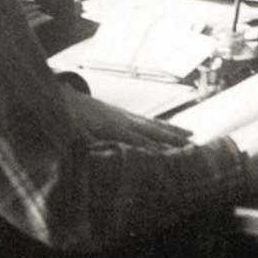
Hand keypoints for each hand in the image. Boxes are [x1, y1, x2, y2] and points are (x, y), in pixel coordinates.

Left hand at [63, 87, 191, 147]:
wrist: (64, 97)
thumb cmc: (68, 118)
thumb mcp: (74, 133)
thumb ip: (87, 142)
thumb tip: (99, 153)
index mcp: (113, 127)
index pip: (138, 142)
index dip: (154, 151)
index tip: (171, 160)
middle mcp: (125, 120)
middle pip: (153, 131)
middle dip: (173, 139)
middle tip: (193, 147)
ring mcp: (127, 115)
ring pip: (155, 124)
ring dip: (174, 130)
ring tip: (193, 136)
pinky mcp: (125, 114)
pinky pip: (150, 120)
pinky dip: (164, 125)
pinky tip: (172, 129)